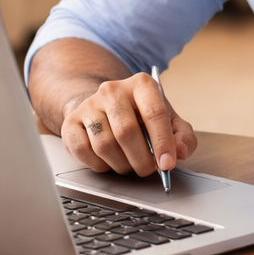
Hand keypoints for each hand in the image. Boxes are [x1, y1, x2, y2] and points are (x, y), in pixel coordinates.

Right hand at [60, 73, 196, 176]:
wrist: (105, 108)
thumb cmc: (141, 117)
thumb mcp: (169, 122)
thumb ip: (182, 136)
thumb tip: (181, 152)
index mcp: (141, 84)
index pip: (154, 113)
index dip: (162, 142)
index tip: (167, 164)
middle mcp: (112, 90)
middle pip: (126, 131)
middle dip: (141, 159)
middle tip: (147, 170)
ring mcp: (89, 104)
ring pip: (104, 145)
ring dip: (120, 164)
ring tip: (128, 164)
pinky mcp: (71, 121)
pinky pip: (83, 151)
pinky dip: (99, 165)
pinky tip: (108, 161)